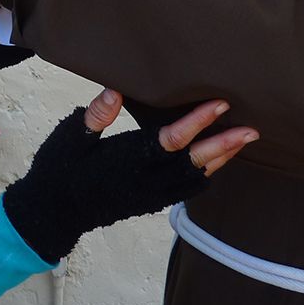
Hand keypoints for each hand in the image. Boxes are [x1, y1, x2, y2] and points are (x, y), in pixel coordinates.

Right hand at [2, 89, 257, 263]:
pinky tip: (215, 163)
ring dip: (220, 161)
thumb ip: (96, 116)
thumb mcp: (70, 138)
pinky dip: (205, 177)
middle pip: (193, 163)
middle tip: (252, 130)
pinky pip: (186, 192)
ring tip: (242, 141)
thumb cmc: (58, 170)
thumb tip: (115, 90)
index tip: (219, 105)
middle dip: (224, 146)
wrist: (51, 214)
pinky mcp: (149, 204)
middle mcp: (144, 181)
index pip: (170, 141)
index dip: (197, 122)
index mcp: (125, 161)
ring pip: (194, 179)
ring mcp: (149, 196)